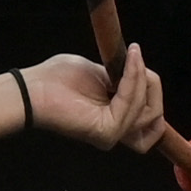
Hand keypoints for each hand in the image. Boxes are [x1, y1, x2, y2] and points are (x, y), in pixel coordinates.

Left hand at [22, 45, 165, 152]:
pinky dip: (133, 78)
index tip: (139, 60)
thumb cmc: (60, 79)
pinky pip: (130, 103)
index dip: (153, 89)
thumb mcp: (102, 74)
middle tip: (135, 57)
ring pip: (146, 108)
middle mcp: (117, 131)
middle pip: (155, 114)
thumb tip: (144, 75)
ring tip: (131, 56)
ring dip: (141, 77)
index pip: (152, 115)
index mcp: (115, 120)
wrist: (35, 87)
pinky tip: (129, 61)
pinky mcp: (107, 132)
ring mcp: (112, 134)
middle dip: (151, 83)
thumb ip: (124, 79)